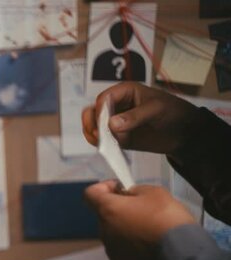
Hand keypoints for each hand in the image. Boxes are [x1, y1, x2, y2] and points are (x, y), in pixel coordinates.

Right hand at [82, 82, 199, 154]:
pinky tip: (110, 148)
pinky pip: (102, 140)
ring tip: (104, 143)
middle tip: (98, 135)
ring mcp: (115, 122)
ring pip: (93, 126)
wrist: (185, 132)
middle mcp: (116, 106)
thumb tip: (112, 124)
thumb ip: (134, 116)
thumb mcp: (156, 110)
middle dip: (92, 124)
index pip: (104, 99)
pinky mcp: (118, 137)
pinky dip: (102, 145)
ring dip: (94, 135)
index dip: (100, 111)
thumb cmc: (173, 112)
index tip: (102, 125)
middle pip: (93, 112)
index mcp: (124, 92)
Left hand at [85, 180, 195, 259]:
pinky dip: (131, 247)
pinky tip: (150, 247)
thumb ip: (135, 191)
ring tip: (149, 231)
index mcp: (108, 210)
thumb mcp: (155, 192)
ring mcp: (111, 251)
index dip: (103, 187)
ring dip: (124, 229)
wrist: (182, 255)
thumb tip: (128, 196)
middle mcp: (103, 231)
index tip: (120, 188)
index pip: (90, 194)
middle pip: (104, 215)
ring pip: (113, 234)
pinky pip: (122, 251)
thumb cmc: (167, 218)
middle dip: (119, 210)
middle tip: (141, 210)